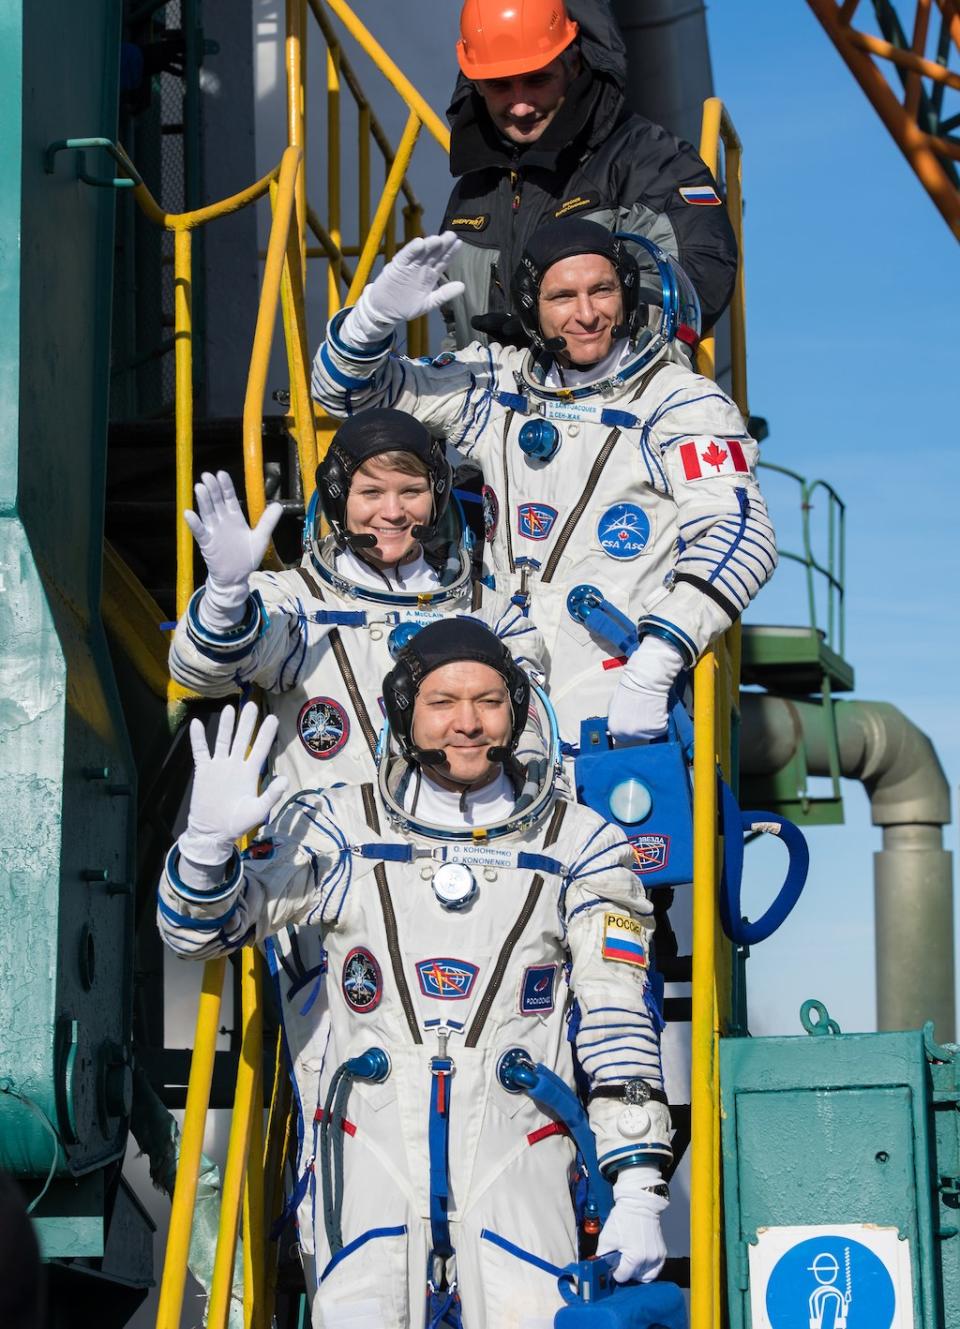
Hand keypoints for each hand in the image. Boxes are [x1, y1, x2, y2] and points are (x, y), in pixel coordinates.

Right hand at [178, 702, 287, 865]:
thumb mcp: (257, 810)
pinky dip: (198, 738)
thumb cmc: (237, 822)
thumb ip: (271, 795)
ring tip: (230, 708)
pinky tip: (197, 724)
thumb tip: (285, 779)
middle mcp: (235, 765)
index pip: (260, 749)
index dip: (266, 734)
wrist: (213, 832)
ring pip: (223, 740)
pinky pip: (201, 751)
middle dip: (247, 723)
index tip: (273, 718)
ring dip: (226, 725)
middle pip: (242, 739)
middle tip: (252, 704)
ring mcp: (219, 766)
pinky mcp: (204, 771)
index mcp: (250, 773)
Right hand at [184, 471, 281, 631]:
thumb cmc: (247, 558)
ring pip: (207, 513)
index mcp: (235, 518)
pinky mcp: (207, 544)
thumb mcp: (260, 538)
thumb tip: (279, 505)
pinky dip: (195, 524)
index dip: (226, 486)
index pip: (229, 498)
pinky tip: (189, 513)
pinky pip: (200, 532)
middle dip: (213, 489)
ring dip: (203, 501)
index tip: (221, 474)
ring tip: (199, 487)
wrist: (236, 577)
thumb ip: (268, 522)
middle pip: (216, 502)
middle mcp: (222, 522)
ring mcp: (214, 532)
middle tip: (207, 475)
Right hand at [347, 233, 464, 341]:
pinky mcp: (397, 267)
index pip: (442, 261)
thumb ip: (444, 294)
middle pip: (433, 254)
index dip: (450, 253)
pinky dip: (411, 250)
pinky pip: (405, 257)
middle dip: (442, 245)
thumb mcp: (428, 303)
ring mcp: (409, 266)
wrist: (385, 311)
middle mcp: (421, 268)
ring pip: (420, 253)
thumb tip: (463, 286)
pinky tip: (419, 243)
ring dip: (428, 245)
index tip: (459, 243)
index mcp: (430, 276)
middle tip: (451, 235)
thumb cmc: (406, 306)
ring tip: (437, 239)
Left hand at [596, 1165, 667, 1283]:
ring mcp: (657, 1257)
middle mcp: (648, 1260)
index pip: (622, 1277)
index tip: (613, 1264)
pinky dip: (647, 1269)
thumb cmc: (623, 1218)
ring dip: (637, 1272)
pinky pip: (655, 1270)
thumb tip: (600, 1268)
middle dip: (626, 1271)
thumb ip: (602, 1256)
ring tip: (631, 1261)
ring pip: (646, 1277)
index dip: (615, 1272)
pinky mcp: (662, 1253)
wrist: (639, 1204)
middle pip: (634, 1278)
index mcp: (634, 1257)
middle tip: (621, 1260)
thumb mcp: (606, 1237)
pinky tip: (640, 1260)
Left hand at [607, 637, 683, 744]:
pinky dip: (661, 721)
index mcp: (615, 729)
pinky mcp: (658, 729)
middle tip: (642, 713)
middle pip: (635, 737)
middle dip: (639, 727)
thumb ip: (616, 719)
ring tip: (649, 709)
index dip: (627, 728)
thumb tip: (619, 724)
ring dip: (650, 724)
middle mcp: (628, 734)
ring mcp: (643, 733)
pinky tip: (656, 710)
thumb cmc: (630, 688)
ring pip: (649, 734)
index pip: (620, 737)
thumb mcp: (614, 706)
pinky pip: (661, 729)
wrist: (645, 682)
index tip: (632, 721)